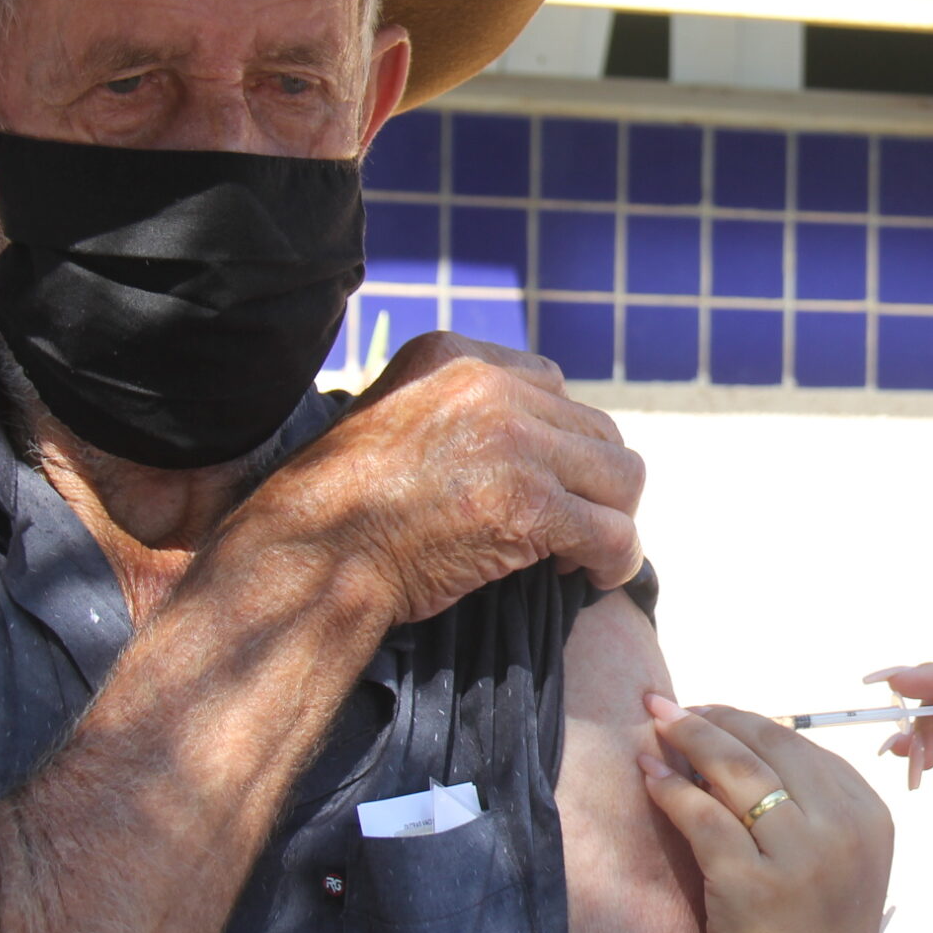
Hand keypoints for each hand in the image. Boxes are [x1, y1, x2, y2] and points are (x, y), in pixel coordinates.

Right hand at [247, 332, 646, 625]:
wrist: (310, 557)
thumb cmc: (338, 507)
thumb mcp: (390, 419)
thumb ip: (453, 412)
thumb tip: (522, 439)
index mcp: (452, 355)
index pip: (550, 383)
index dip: (555, 441)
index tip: (540, 481)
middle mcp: (490, 386)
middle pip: (595, 429)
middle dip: (589, 481)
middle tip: (568, 524)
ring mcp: (515, 444)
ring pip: (622, 475)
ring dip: (611, 516)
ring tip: (582, 551)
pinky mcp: (532, 505)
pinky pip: (615, 533)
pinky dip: (617, 561)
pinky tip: (592, 576)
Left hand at [637, 698, 893, 932]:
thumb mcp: (836, 864)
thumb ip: (806, 810)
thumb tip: (730, 750)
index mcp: (868, 814)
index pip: (799, 745)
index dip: (745, 721)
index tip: (706, 712)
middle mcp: (842, 826)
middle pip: (766, 746)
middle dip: (710, 717)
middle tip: (665, 705)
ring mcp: (799, 855)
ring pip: (734, 770)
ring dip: (687, 738)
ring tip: (653, 723)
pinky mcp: (753, 885)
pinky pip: (701, 816)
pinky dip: (669, 788)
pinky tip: (647, 773)